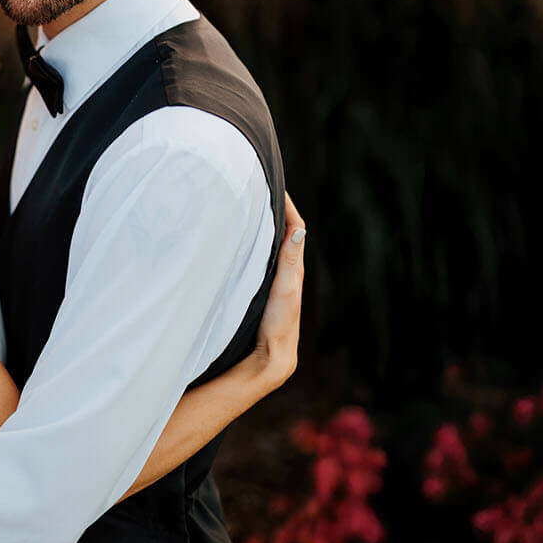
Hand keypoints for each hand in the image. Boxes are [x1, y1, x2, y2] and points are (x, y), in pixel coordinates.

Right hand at [250, 193, 305, 388]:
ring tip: (251, 207)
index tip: (274, 184)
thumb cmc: (278, 325)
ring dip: (265, 226)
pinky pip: (261, 259)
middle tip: (260, 188)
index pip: (295, 228)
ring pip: (272, 246)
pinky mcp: (262, 291)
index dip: (287, 206)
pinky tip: (243, 242)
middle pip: (284, 233)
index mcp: (294, 268)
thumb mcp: (284, 290)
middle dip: (275, 210)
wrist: (270, 358)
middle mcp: (287, 271)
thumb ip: (289, 261)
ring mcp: (274, 282)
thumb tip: (298, 229)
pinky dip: (256, 244)